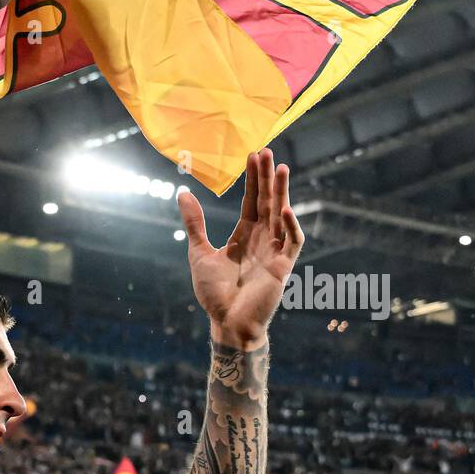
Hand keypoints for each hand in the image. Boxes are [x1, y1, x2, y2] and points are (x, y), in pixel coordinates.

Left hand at [178, 149, 303, 350]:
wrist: (226, 321)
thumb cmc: (214, 293)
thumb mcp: (199, 252)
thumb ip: (195, 223)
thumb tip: (182, 192)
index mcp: (245, 235)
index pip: (252, 201)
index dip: (253, 179)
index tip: (253, 155)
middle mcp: (263, 239)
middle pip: (267, 201)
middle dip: (268, 177)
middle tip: (267, 151)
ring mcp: (275, 251)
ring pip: (282, 215)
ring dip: (282, 192)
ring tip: (281, 169)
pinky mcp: (283, 266)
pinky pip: (291, 242)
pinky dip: (290, 226)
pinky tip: (284, 209)